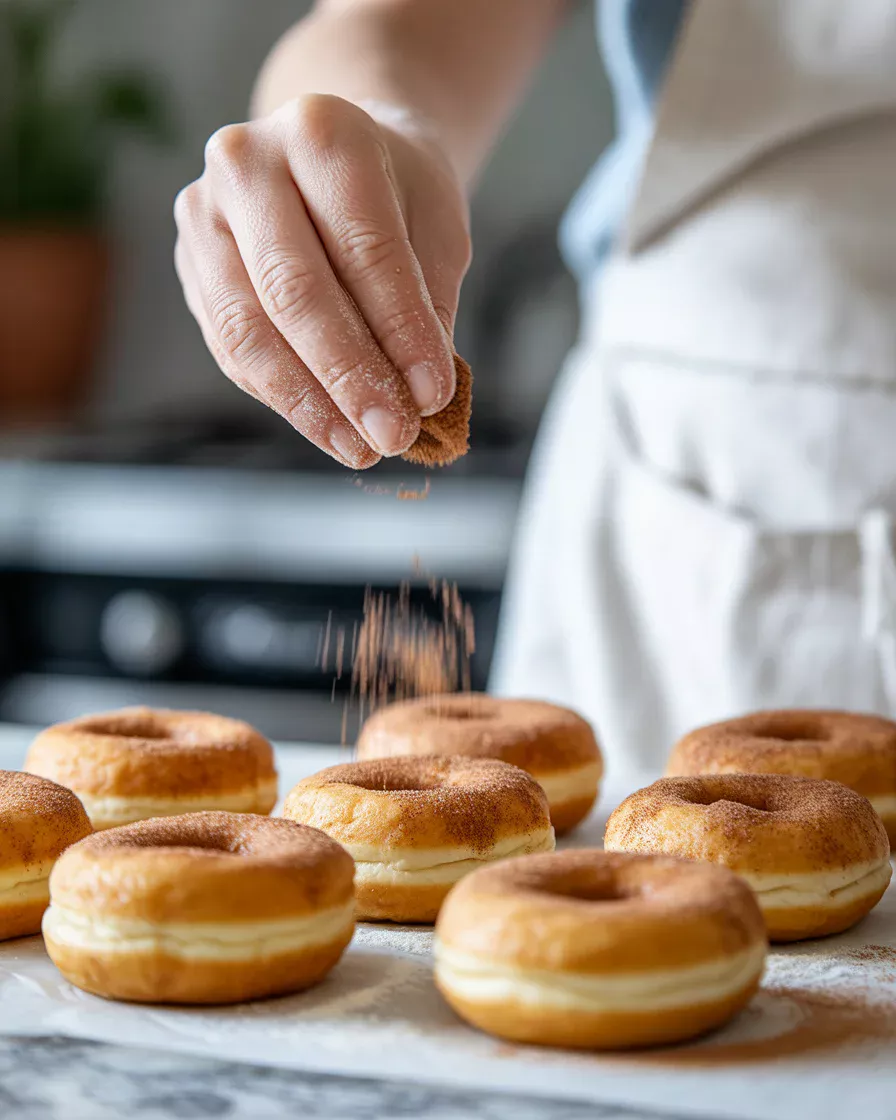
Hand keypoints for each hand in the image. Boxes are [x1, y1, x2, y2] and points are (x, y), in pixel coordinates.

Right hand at [174, 95, 470, 467]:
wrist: (333, 155)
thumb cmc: (394, 191)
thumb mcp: (436, 225)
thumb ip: (429, 301)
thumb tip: (420, 395)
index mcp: (322, 132)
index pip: (365, 248)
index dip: (400, 330)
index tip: (433, 395)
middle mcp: (247, 162)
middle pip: (294, 289)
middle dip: (348, 376)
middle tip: (392, 436)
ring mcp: (204, 213)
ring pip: (247, 328)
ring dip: (307, 402)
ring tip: (359, 448)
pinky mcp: (189, 265)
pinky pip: (230, 346)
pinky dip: (281, 396)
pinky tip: (327, 427)